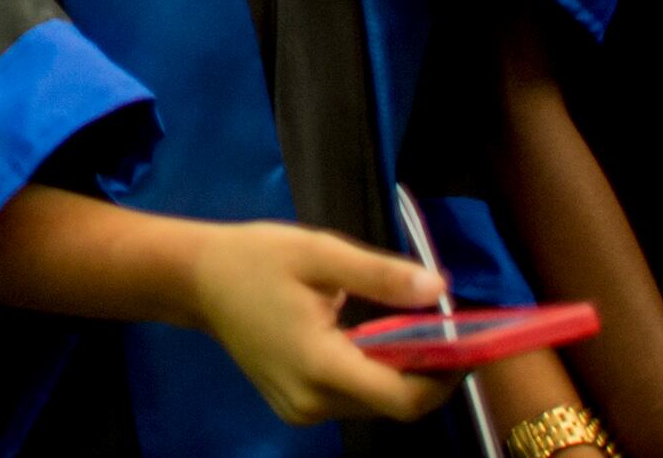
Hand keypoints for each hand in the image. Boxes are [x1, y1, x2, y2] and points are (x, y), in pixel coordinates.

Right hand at [182, 221, 452, 428]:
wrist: (196, 279)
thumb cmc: (256, 258)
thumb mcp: (320, 253)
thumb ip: (380, 275)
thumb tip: (439, 288)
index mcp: (320, 365)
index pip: (401, 399)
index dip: (442, 379)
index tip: (466, 346)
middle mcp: (312, 401)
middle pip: (392, 405)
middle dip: (426, 373)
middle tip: (445, 330)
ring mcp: (300, 409)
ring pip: (373, 405)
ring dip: (400, 373)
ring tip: (411, 330)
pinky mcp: (294, 406)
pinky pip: (350, 400)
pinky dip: (372, 375)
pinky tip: (372, 340)